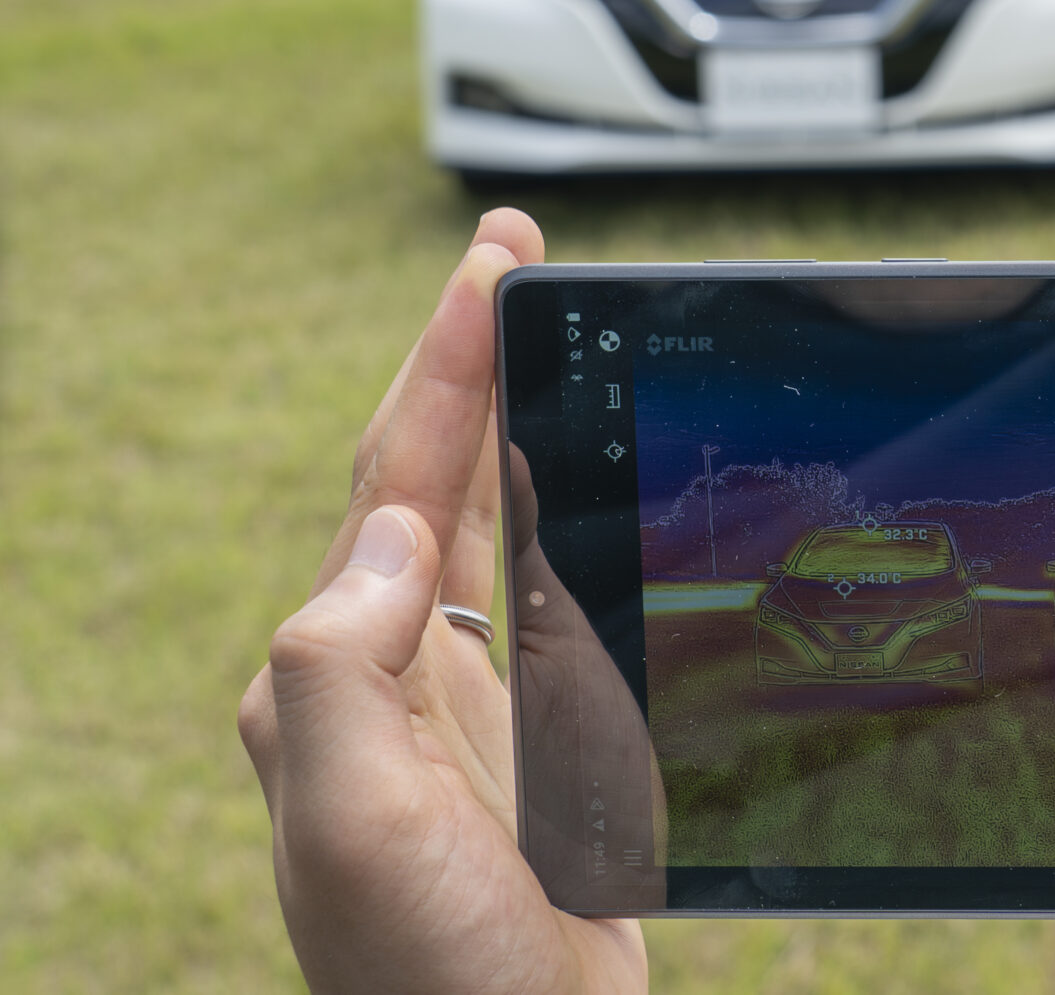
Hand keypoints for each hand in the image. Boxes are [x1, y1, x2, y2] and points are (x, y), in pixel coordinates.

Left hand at [237, 211, 646, 994]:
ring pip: (483, 524)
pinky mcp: (529, 746)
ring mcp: (460, 710)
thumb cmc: (435, 976)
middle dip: (467, 359)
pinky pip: (539, 592)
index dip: (443, 361)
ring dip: (508, 417)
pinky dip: (557, 511)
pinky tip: (588, 488)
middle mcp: (390, 677)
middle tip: (515, 256)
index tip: (494, 260)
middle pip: (428, 477)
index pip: (395, 478)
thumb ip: (347, 666)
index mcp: (343, 675)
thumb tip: (395, 529)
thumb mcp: (353, 821)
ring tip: (545, 336)